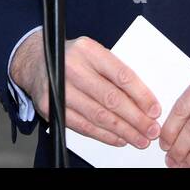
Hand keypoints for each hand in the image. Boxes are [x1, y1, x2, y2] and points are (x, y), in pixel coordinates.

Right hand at [11, 30, 162, 149]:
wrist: (34, 61)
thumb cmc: (72, 57)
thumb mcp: (93, 53)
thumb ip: (114, 71)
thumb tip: (143, 99)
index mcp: (88, 50)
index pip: (121, 75)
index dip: (141, 95)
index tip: (154, 110)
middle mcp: (72, 67)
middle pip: (111, 98)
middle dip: (135, 118)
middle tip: (151, 130)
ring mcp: (59, 87)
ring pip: (97, 115)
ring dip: (122, 131)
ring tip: (139, 139)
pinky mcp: (49, 106)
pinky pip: (82, 126)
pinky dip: (103, 135)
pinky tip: (118, 139)